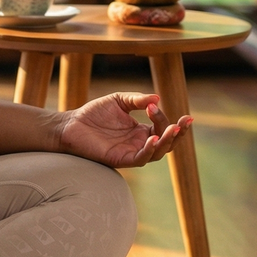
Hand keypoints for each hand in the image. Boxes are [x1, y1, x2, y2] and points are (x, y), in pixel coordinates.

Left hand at [58, 93, 191, 167]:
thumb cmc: (94, 113)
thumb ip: (137, 99)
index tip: (153, 105)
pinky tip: (153, 138)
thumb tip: (157, 98)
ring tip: (173, 129)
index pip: (162, 126)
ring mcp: (131, 152)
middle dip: (179, 133)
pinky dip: (149, 150)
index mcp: (141, 130)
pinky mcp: (120, 159)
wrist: (71, 124)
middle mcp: (139, 143)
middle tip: (185, 121)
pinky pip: (141, 159)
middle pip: (167, 143)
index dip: (163, 116)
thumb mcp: (119, 100)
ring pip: (158, 152)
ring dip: (168, 141)